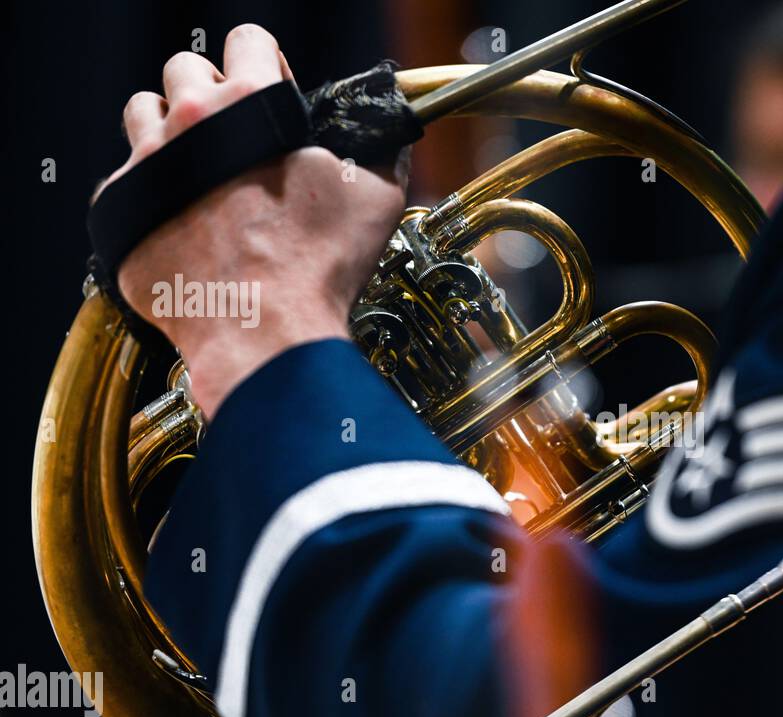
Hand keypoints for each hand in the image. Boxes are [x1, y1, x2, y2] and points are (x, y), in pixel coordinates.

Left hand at [101, 24, 408, 415]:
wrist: (265, 335)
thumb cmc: (318, 269)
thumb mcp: (376, 201)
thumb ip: (381, 155)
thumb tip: (388, 142)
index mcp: (248, 106)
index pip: (247, 40)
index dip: (266, 63)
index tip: (274, 91)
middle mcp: (186, 125)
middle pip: (183, 69)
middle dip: (209, 93)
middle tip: (235, 135)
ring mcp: (145, 169)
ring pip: (141, 115)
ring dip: (168, 132)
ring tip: (201, 173)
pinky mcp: (119, 215)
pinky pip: (123, 186)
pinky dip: (149, 197)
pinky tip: (184, 222)